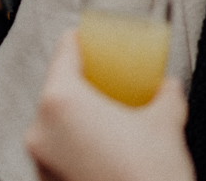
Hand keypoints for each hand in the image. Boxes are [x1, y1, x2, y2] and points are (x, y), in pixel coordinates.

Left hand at [24, 30, 195, 180]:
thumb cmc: (149, 178)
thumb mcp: (166, 122)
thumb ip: (164, 93)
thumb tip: (166, 86)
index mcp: (61, 101)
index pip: (65, 50)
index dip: (81, 39)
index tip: (92, 40)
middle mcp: (40, 129)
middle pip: (57, 86)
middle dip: (84, 83)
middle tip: (108, 81)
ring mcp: (39, 160)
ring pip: (55, 122)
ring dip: (79, 116)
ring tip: (110, 119)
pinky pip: (57, 150)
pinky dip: (76, 144)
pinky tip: (103, 149)